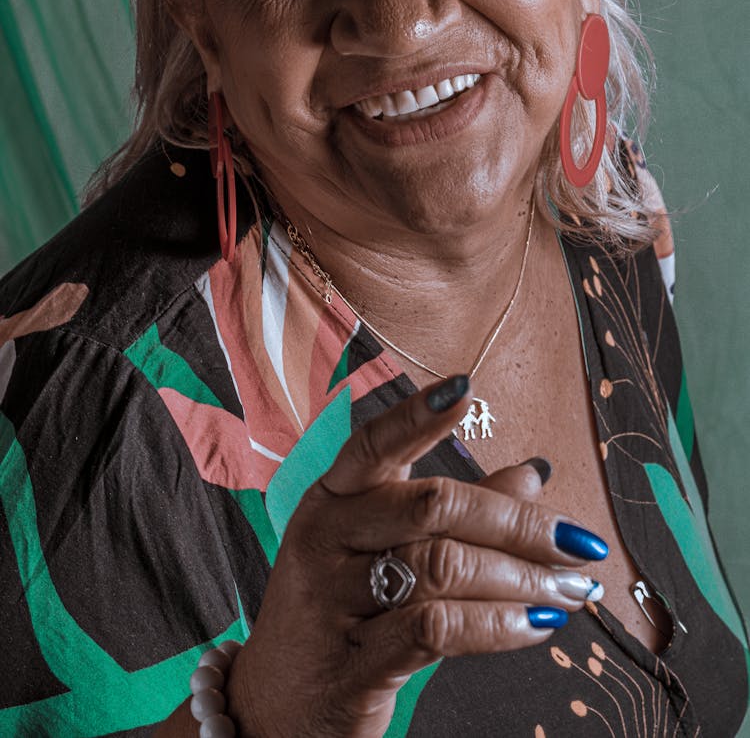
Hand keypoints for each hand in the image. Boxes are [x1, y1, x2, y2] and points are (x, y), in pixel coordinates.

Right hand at [226, 376, 606, 737]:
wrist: (273, 711)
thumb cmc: (340, 615)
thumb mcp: (382, 554)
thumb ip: (454, 513)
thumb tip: (533, 474)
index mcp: (331, 500)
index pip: (373, 445)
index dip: (416, 415)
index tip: (465, 389)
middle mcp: (325, 539)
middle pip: (432, 507)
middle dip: (518, 523)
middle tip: (579, 543)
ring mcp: (331, 601)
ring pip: (443, 568)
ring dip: (522, 579)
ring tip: (572, 590)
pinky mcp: (350, 663)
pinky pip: (437, 629)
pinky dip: (498, 625)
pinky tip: (538, 626)